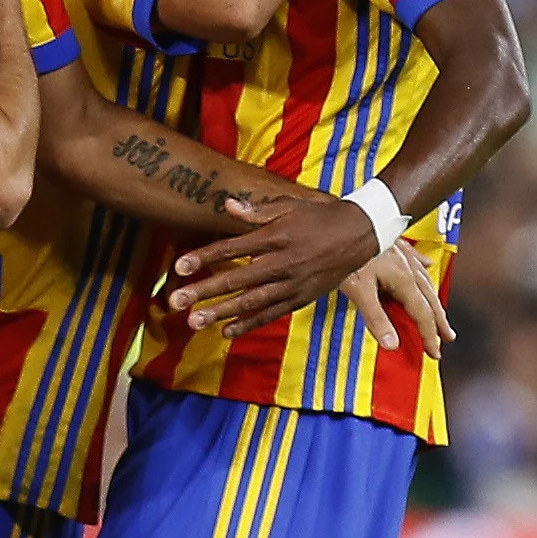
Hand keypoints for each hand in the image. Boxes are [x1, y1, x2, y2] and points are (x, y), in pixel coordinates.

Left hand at [166, 193, 381, 334]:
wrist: (361, 234)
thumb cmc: (318, 216)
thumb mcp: (289, 206)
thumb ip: (257, 211)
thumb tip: (227, 205)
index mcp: (276, 237)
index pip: (232, 248)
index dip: (203, 258)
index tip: (178, 267)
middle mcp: (283, 263)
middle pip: (236, 280)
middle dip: (203, 291)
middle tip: (175, 302)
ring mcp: (293, 284)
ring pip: (251, 302)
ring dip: (220, 313)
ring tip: (193, 321)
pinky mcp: (302, 298)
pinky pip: (272, 314)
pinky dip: (249, 324)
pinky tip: (226, 332)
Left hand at [336, 236, 453, 357]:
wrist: (345, 221)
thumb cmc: (348, 253)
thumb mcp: (359, 290)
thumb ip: (376, 318)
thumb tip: (392, 345)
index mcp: (404, 280)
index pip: (422, 315)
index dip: (429, 335)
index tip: (435, 353)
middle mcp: (408, 267)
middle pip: (429, 299)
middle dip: (438, 321)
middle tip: (447, 337)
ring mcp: (402, 254)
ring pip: (424, 280)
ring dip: (433, 298)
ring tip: (439, 310)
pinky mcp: (393, 243)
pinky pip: (415, 258)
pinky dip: (423, 267)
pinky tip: (427, 265)